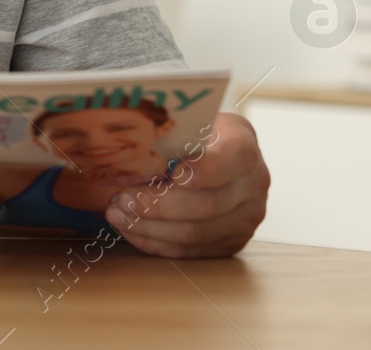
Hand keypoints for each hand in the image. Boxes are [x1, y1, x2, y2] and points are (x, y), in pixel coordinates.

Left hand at [103, 111, 269, 257]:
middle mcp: (254, 185)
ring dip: (149, 227)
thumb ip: (171, 131)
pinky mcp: (233, 241)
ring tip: (116, 215)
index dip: (201, 171)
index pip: (230, 161)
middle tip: (120, 199)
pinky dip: (156, 242)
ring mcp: (247, 218)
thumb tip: (129, 142)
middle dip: (156, 205)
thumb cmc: (194, 132)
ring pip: (195, 233)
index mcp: (244, 146)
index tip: (171, 174)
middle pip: (206, 205)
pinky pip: (191, 250)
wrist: (219, 150)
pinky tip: (131, 230)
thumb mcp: (189, 120)